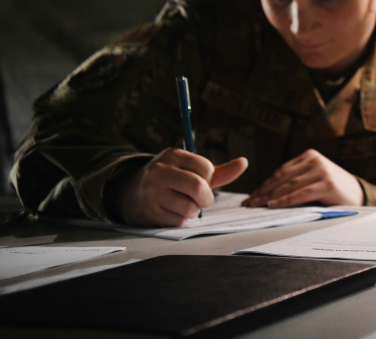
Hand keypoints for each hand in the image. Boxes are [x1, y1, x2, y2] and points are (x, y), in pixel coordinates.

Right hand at [115, 148, 247, 226]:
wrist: (131, 192)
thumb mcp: (190, 170)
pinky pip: (178, 221)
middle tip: (201, 200)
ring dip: (192, 210)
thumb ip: (218, 171)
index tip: (201, 181)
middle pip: (198, 187)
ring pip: (189, 208)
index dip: (209, 179)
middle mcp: (160, 171)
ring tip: (183, 203)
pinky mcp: (148, 212)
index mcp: (173, 155)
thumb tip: (244, 163)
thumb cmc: (170, 180)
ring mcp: (151, 192)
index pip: (206, 168)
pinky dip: (180, 219)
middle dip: (206, 198)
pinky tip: (170, 211)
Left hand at [242, 149, 362, 207]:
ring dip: (270, 196)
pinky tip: (274, 205)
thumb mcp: (313, 180)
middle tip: (249, 203)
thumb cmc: (332, 191)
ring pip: (290, 185)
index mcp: (310, 156)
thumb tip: (265, 196)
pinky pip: (301, 193)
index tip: (251, 196)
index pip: (281, 171)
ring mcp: (322, 171)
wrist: (359, 195)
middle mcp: (315, 160)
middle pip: (283, 177)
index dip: (264, 184)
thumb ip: (295, 183)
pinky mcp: (327, 183)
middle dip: (264, 191)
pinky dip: (285, 200)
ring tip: (257, 205)